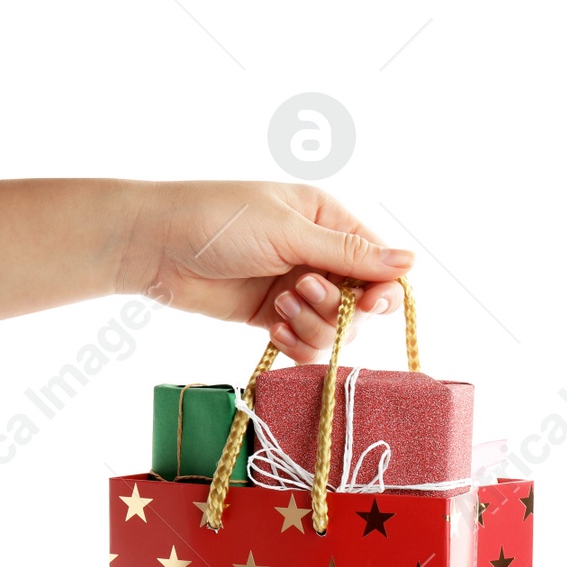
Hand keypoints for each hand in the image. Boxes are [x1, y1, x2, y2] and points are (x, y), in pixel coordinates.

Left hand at [120, 180, 414, 362]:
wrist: (155, 246)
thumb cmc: (217, 220)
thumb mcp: (288, 231)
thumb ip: (348, 253)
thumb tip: (411, 262)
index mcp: (327, 220)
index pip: (379, 264)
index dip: (381, 290)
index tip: (367, 304)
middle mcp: (317, 255)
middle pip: (360, 304)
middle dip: (336, 310)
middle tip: (298, 293)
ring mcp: (296, 289)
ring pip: (335, 330)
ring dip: (312, 328)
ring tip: (277, 310)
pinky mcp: (274, 317)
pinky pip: (307, 345)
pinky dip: (296, 346)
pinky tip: (273, 332)